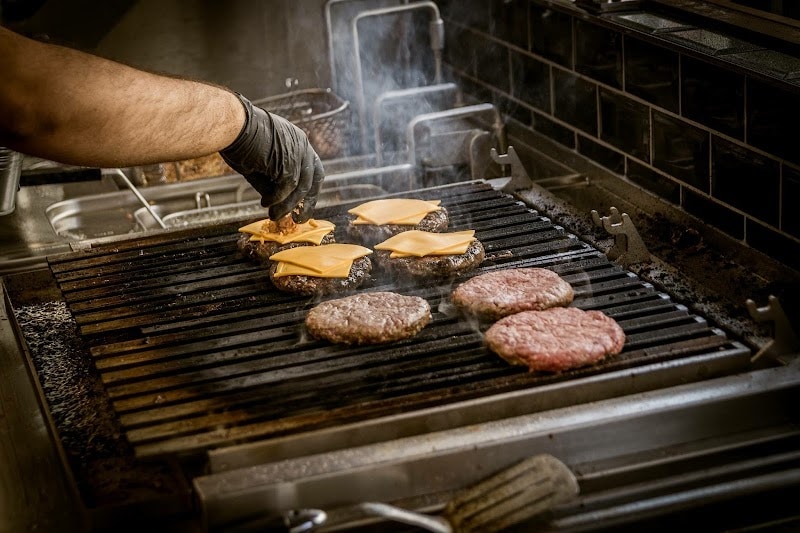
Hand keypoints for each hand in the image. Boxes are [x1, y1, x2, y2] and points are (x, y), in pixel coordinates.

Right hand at [221, 94, 323, 221]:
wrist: (230, 125)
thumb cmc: (239, 141)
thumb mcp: (260, 165)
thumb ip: (271, 182)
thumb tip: (277, 205)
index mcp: (297, 141)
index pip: (312, 169)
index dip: (309, 189)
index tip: (303, 204)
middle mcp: (302, 145)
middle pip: (312, 180)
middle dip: (306, 203)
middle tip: (297, 219)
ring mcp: (297, 153)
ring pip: (299, 188)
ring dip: (286, 206)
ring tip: (273, 216)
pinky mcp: (288, 162)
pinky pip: (286, 188)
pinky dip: (275, 199)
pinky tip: (265, 204)